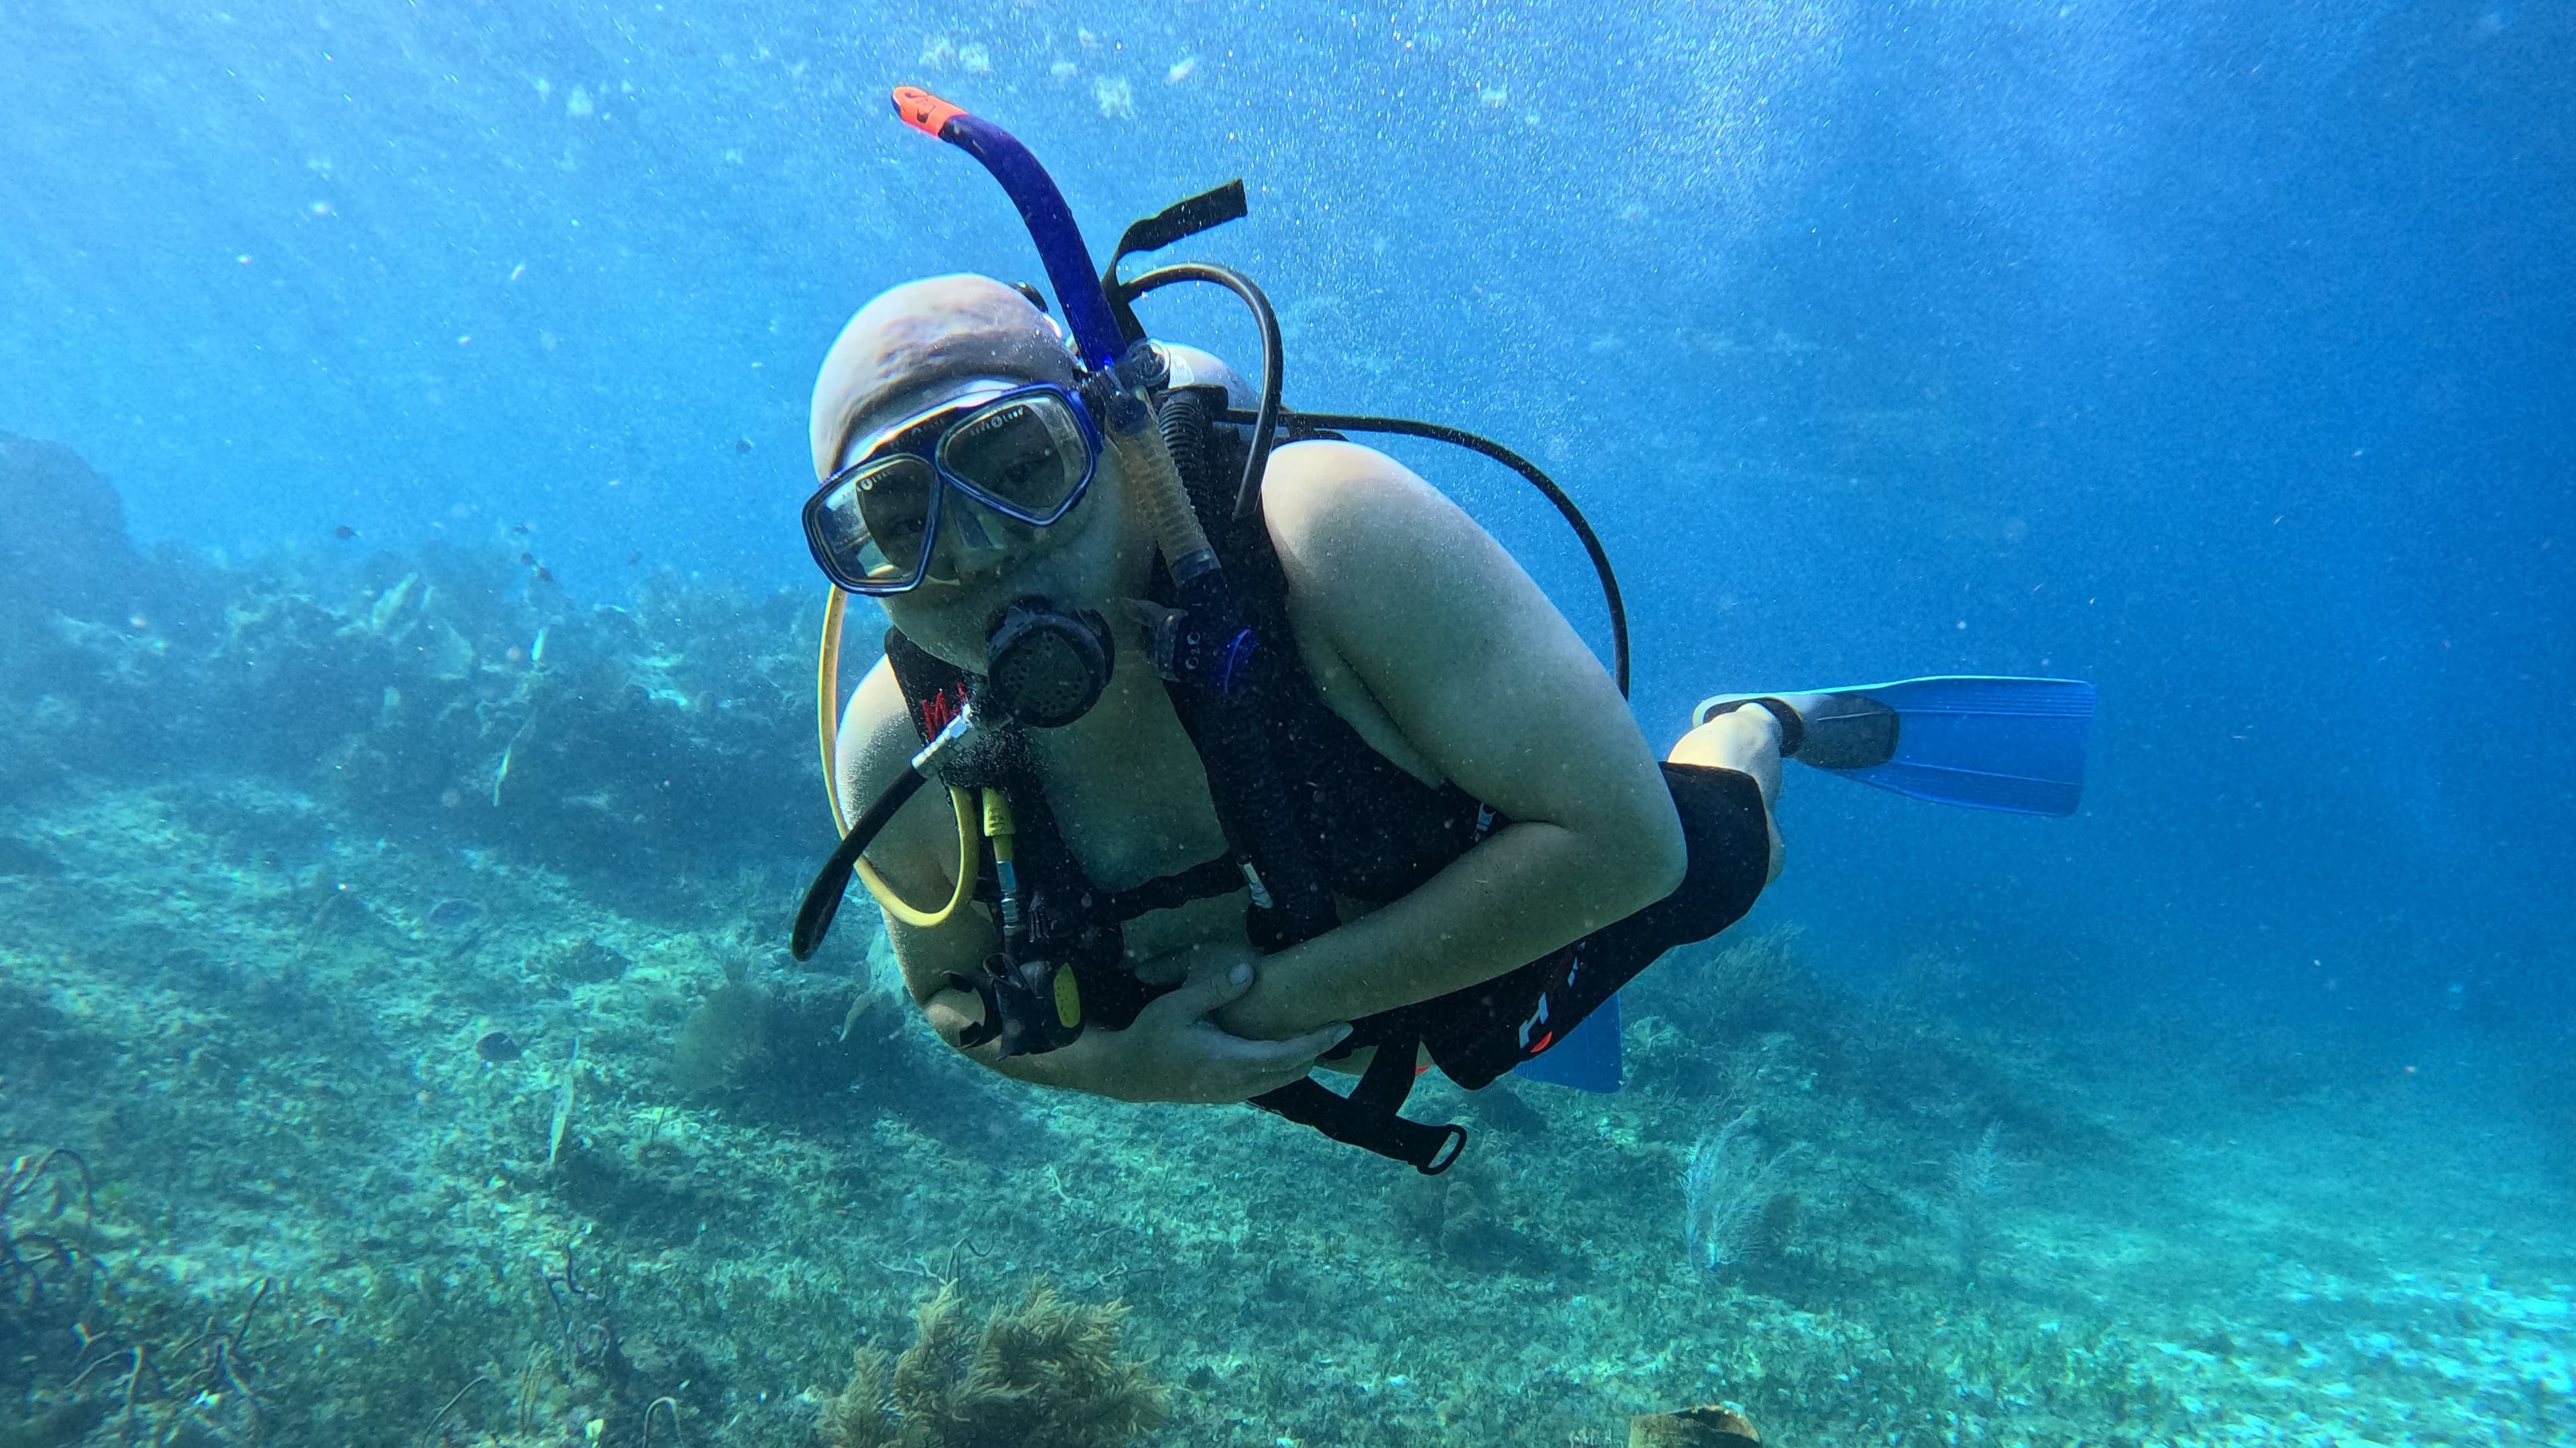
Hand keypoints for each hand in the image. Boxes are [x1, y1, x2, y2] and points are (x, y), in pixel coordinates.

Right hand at [1085, 957, 1350, 1104]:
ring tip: (1323, 1038)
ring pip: (1280, 1081)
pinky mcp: (1225, 1094)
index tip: (1342, 1027)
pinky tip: (1289, 1050)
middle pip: (1291, 1071)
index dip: (1317, 1042)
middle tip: (1341, 1029)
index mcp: (1228, 1061)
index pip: (1286, 1055)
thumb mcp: (1176, 1006)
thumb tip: (1251, 971)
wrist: (1126, 1074)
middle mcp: (1236, 1084)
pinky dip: (1285, 1068)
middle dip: (1318, 1051)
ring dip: (1302, 1061)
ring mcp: (1231, 1093)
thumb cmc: (1150, 1035)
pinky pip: (1266, 1084)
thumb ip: (1214, 990)